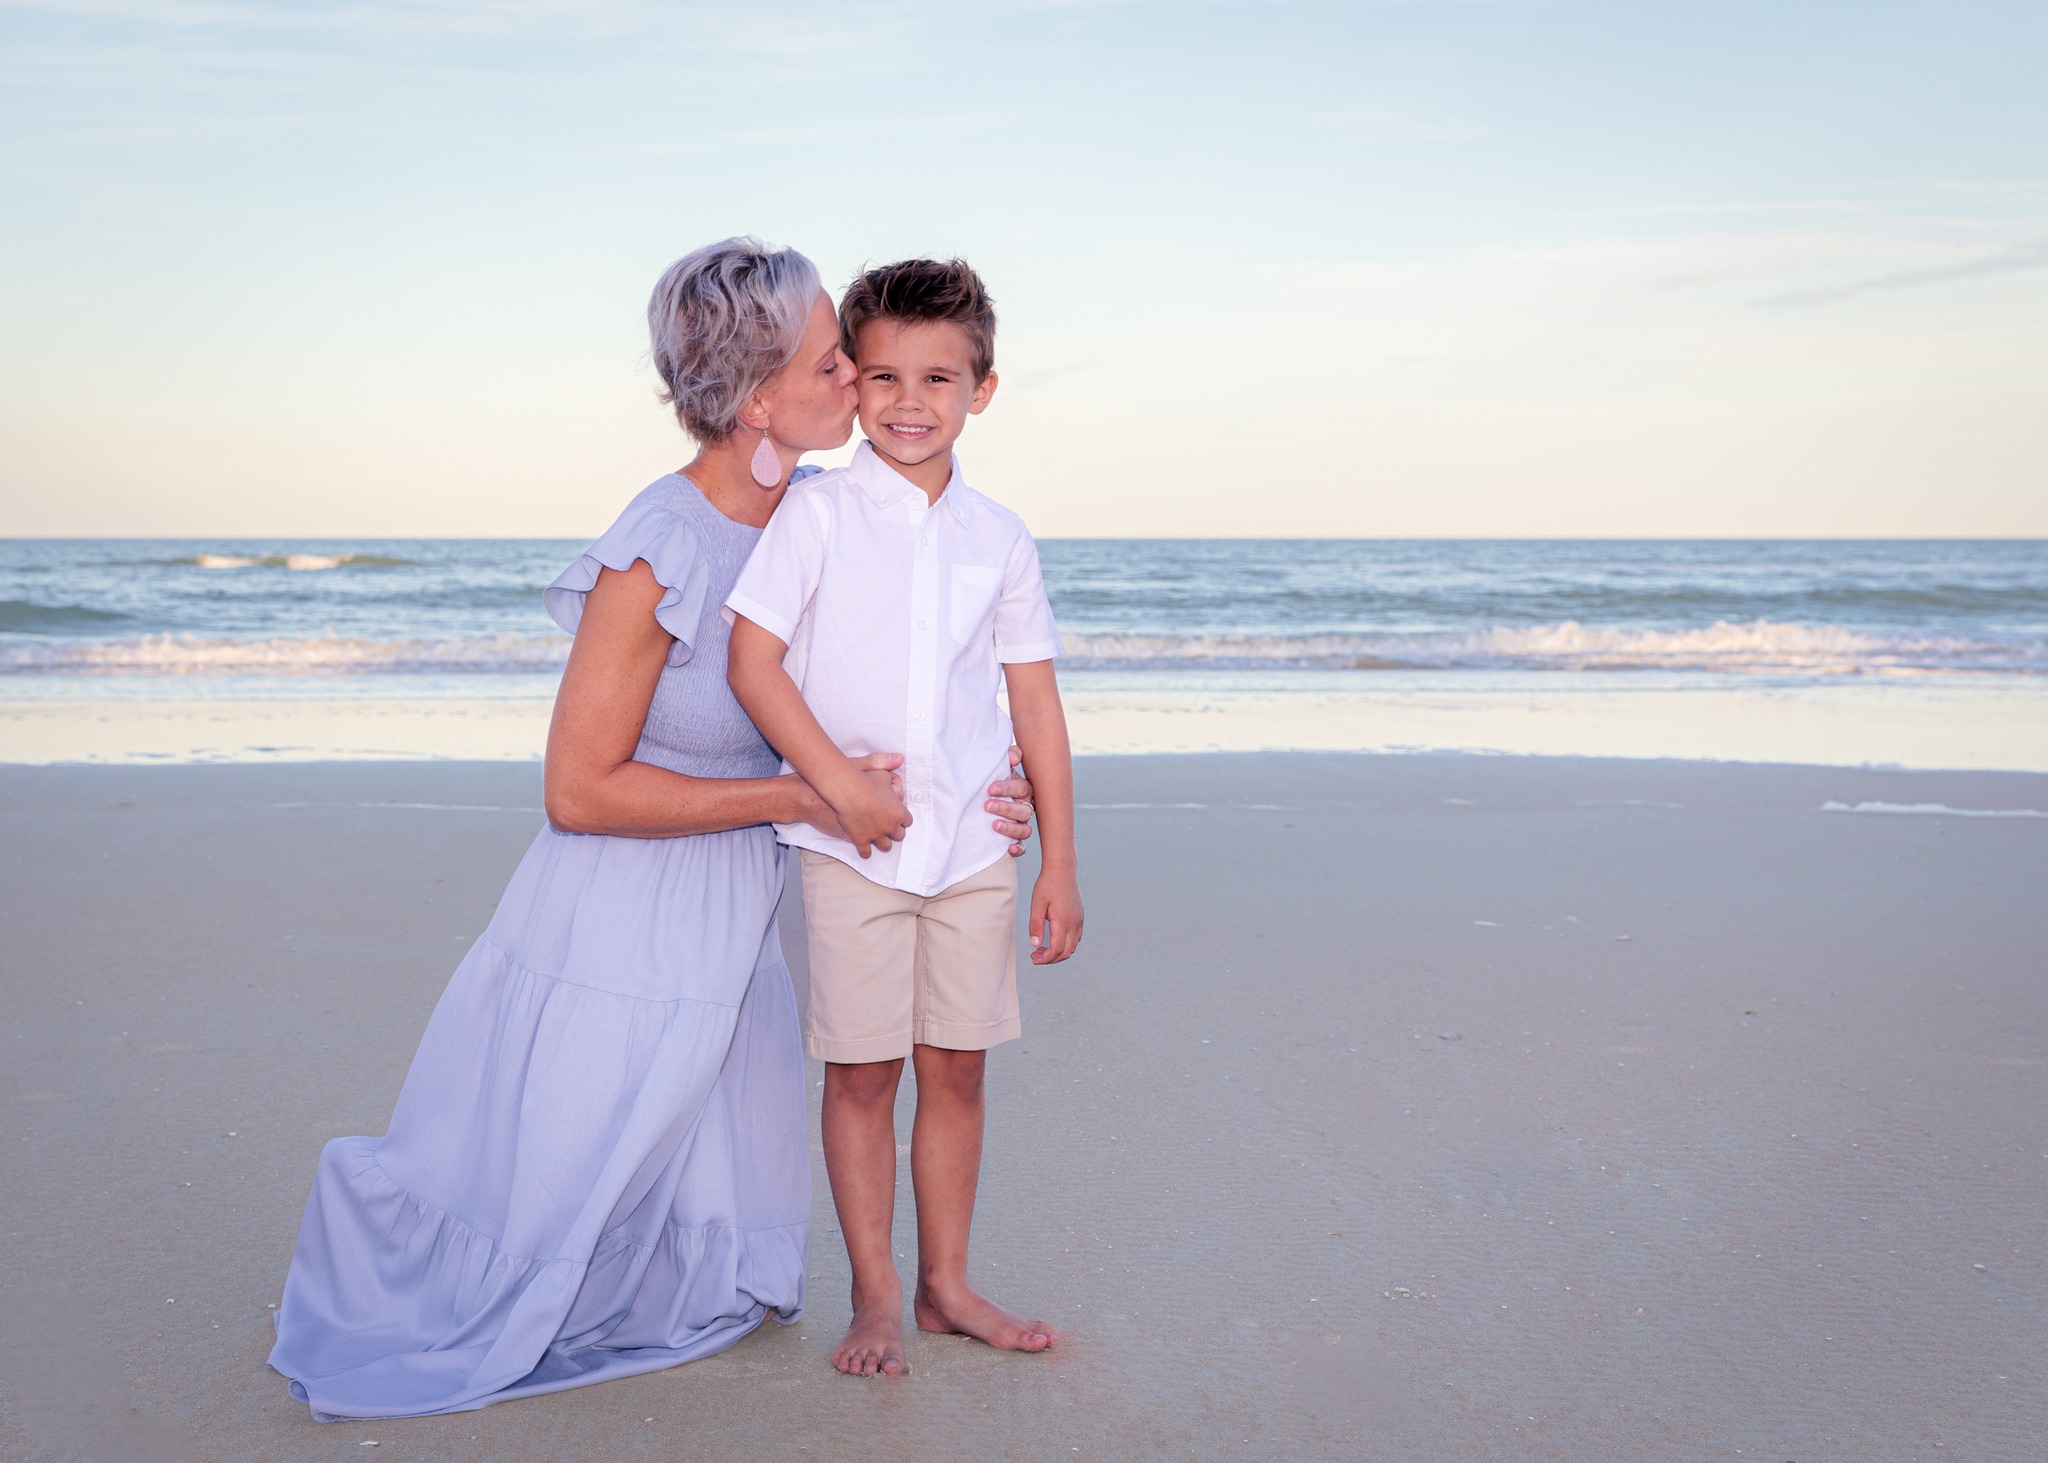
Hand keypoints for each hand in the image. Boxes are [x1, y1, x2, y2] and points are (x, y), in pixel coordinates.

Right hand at [829, 756, 911, 857]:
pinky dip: (866, 851)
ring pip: (885, 846)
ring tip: (878, 838)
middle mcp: (890, 826)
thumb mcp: (878, 769)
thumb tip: (899, 758)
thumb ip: (889, 765)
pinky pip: (867, 852)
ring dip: (883, 842)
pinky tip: (864, 847)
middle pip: (899, 835)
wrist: (842, 790)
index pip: (908, 821)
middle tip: (888, 827)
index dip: (901, 817)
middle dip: (894, 831)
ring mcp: (876, 835)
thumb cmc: (861, 778)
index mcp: (898, 811)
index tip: (896, 815)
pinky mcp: (860, 840)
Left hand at [988, 743, 1033, 857]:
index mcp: (1023, 789)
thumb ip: (1009, 757)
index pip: (1022, 788)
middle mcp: (1025, 807)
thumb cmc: (993, 779)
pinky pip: (1022, 847)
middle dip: (1006, 808)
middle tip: (987, 806)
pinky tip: (1008, 848)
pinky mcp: (1016, 840)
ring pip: (1025, 830)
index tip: (990, 789)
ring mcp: (1022, 824)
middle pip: (1024, 811)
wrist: (984, 796)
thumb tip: (1014, 757)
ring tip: (994, 825)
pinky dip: (1018, 849)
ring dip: (1011, 828)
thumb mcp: (999, 766)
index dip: (1008, 788)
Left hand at [1028, 867, 1082, 964]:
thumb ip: (1035, 925)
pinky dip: (1066, 945)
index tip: (1033, 958)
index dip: (1045, 959)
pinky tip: (1053, 939)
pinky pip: (1076, 938)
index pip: (1057, 949)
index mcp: (1063, 921)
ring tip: (1042, 949)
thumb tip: (1035, 945)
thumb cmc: (1047, 885)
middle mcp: (1074, 923)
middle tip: (1035, 956)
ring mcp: (1079, 920)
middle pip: (1066, 952)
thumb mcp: (1037, 904)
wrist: (1062, 869)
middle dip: (1051, 959)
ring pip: (1072, 947)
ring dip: (1058, 953)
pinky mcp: (1080, 917)